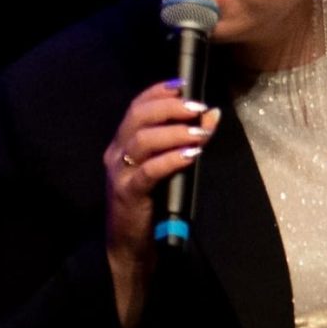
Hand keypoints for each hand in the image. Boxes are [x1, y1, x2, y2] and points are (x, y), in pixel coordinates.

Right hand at [104, 79, 216, 327]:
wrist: (129, 244)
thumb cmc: (150, 203)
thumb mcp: (166, 168)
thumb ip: (182, 143)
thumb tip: (210, 116)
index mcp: (122, 144)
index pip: (135, 107)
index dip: (157, 92)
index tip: (183, 83)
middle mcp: (116, 153)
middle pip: (138, 118)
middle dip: (170, 108)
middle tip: (197, 106)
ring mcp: (119, 173)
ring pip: (143, 141)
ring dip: (175, 133)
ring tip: (200, 133)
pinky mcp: (128, 193)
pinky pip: (149, 171)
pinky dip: (171, 160)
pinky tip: (190, 156)